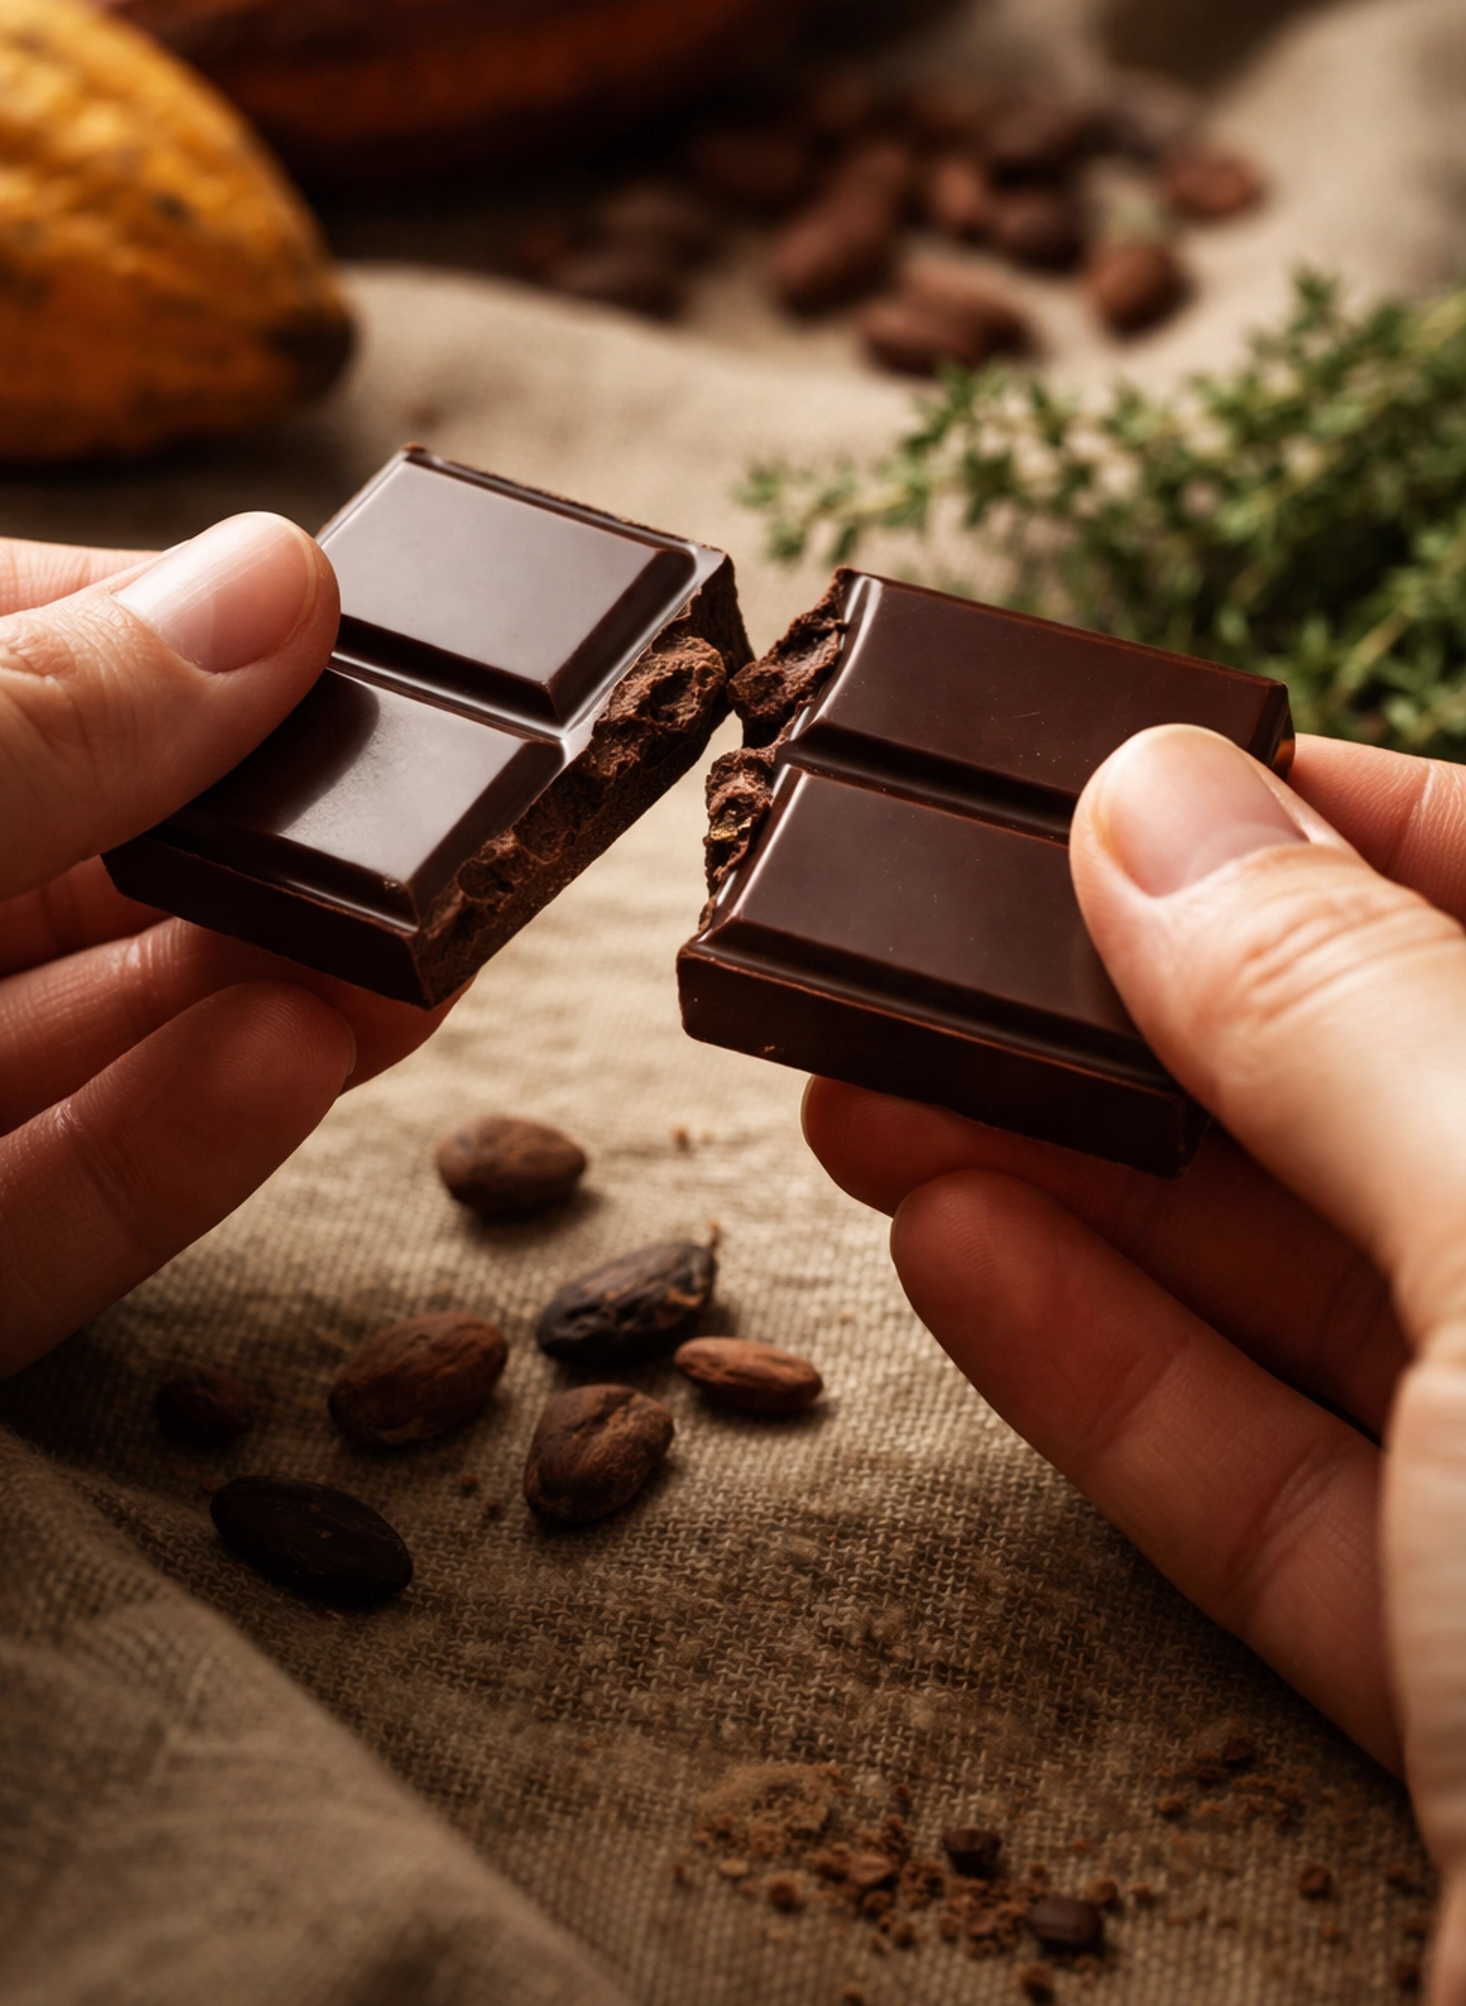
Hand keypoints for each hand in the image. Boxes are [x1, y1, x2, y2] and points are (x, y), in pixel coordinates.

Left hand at [0, 521, 444, 1409]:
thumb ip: (25, 723)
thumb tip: (274, 585)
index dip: (149, 631)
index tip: (324, 627)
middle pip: (49, 869)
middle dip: (251, 840)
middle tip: (443, 810)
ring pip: (66, 1049)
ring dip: (250, 994)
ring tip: (423, 947)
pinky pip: (26, 1228)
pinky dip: (164, 1157)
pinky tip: (295, 1070)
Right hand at [804, 725, 1465, 1993]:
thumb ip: (1341, 1017)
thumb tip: (1161, 805)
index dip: (1343, 820)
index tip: (1137, 773)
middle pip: (1394, 1106)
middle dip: (1140, 1012)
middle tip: (936, 930)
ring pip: (1312, 1301)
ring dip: (1073, 1184)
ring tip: (870, 1072)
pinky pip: (1275, 1491)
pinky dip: (1101, 1372)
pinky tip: (951, 1248)